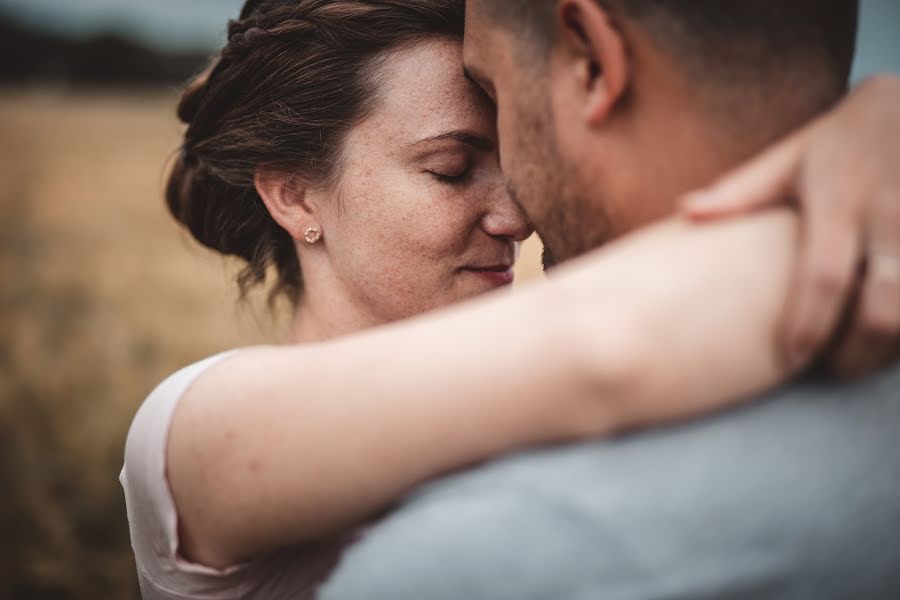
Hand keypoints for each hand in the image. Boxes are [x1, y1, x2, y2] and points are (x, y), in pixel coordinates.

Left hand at [681, 75, 899, 376]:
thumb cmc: (851, 136)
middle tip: (830, 370)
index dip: (808, 324)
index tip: (789, 359)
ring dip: (891, 346)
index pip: (824, 276)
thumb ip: (743, 190)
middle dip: (858, 352)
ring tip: (862, 359)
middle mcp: (892, 217)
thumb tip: (685, 211)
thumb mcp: (796, 154)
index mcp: (842, 201)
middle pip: (884, 306)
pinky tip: (893, 334)